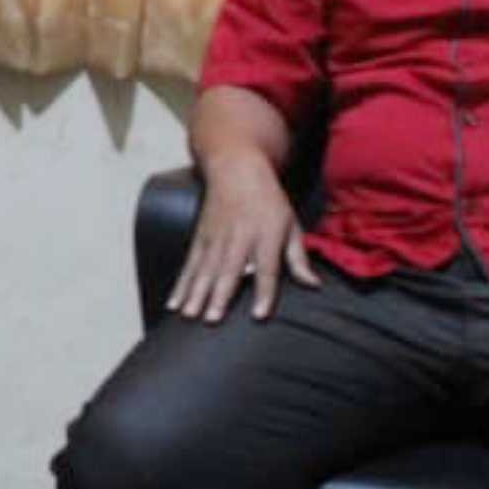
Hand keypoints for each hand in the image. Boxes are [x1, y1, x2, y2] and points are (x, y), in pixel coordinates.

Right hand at [172, 156, 317, 322]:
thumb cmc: (268, 200)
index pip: (266, 268)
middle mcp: (238, 237)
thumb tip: (313, 285)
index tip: (259, 315)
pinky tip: (174, 303)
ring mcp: (215, 238)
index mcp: (265, 235)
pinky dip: (180, 285)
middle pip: (228, 270)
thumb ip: (298, 258)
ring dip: (195, 294)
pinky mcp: (199, 238)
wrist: (236, 169)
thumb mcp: (291, 225)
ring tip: (189, 315)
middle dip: (219, 296)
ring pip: (204, 270)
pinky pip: (189, 265)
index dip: (264, 292)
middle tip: (212, 319)